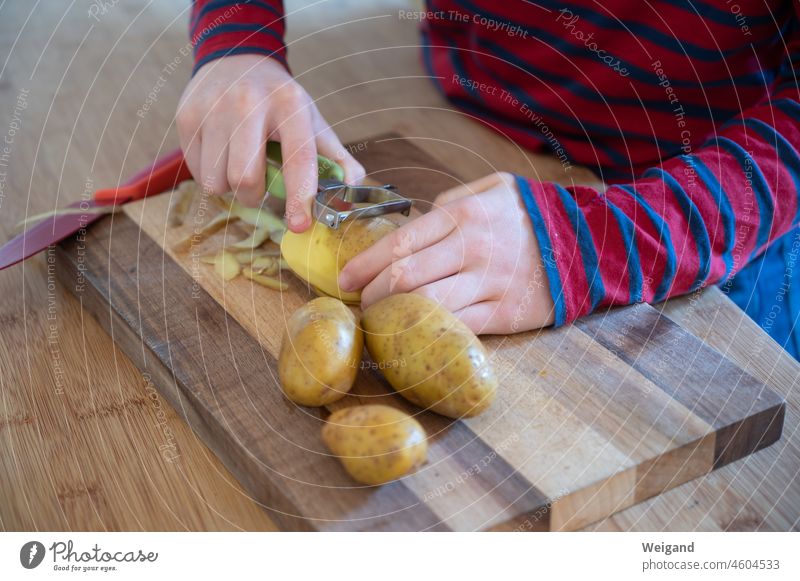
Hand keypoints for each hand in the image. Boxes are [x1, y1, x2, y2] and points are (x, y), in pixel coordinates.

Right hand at [176, 54, 363, 230]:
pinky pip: (197, 172)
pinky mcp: (187, 117)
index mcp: (289, 104)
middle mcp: (248, 102)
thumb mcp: (312, 121)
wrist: (235, 57)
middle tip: (260, 190)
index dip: (300, 197)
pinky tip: (221, 156)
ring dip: (231, 189)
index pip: (298, 159)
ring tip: (239, 167)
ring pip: (217, 181)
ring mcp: (212, 108)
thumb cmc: (280, 102)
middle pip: (245, 178)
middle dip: (255, 197)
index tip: (300, 225)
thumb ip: (337, 159)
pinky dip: (212, 176)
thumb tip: (350, 196)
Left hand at [339, 172, 555, 333]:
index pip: (399, 242)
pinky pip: (458, 328)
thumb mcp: (497, 187)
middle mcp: (472, 249)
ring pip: (427, 307)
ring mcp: (490, 284)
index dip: (364, 264)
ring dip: (394, 318)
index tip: (344, 279)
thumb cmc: (535, 214)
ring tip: (379, 323)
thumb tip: (418, 219)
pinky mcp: (505, 315)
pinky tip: (415, 336)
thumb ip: (453, 198)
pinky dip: (431, 333)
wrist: (593, 242)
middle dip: (371, 295)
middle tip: (358, 305)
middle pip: (404, 278)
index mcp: (464, 216)